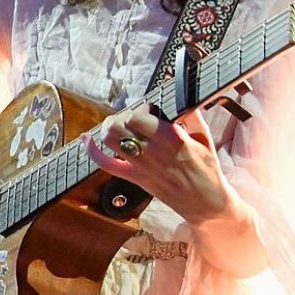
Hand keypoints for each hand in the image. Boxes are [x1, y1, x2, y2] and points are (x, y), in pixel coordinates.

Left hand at [82, 105, 266, 276]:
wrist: (205, 202)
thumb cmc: (207, 169)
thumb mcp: (205, 136)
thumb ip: (190, 113)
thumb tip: (180, 91)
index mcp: (171, 139)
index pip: (139, 117)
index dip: (140, 108)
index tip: (150, 109)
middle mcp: (152, 152)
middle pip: (120, 126)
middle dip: (124, 115)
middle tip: (136, 117)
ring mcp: (141, 167)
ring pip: (110, 140)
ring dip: (109, 127)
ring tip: (119, 124)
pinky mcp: (135, 178)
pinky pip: (106, 165)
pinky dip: (92, 151)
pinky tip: (87, 138)